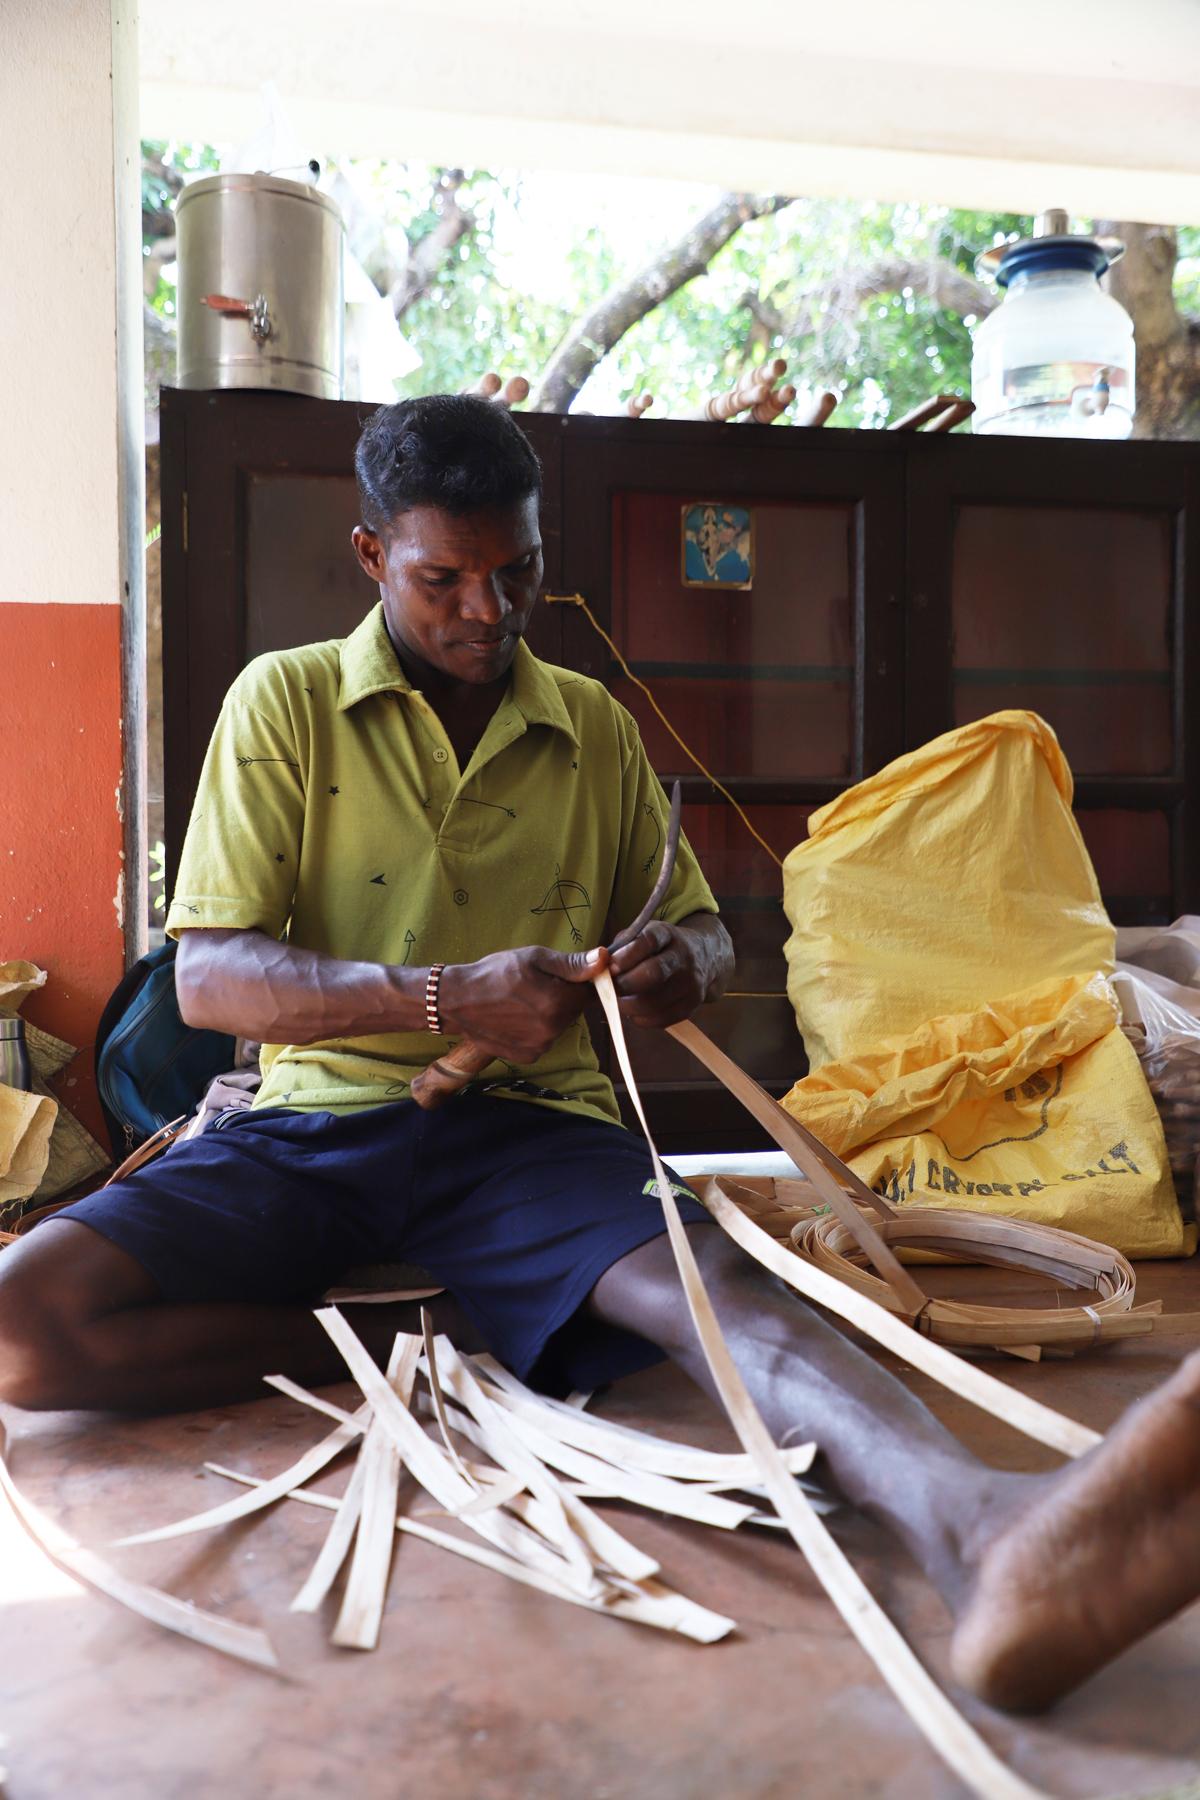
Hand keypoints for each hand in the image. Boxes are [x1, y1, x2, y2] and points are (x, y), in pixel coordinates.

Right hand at [437, 945, 605, 1062]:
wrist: (456, 1000)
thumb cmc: (494, 973)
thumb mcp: (534, 958)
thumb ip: (572, 964)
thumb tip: (605, 960)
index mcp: (558, 1003)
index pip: (588, 992)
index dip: (577, 981)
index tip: (558, 975)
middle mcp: (553, 1030)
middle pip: (573, 1010)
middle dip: (561, 997)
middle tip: (534, 985)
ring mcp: (540, 1046)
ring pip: (558, 1025)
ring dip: (549, 1014)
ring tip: (521, 1000)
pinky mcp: (528, 1056)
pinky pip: (543, 1039)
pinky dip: (535, 1029)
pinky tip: (515, 1017)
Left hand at [607, 919, 711, 1029]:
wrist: (703, 958)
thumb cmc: (660, 948)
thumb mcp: (643, 935)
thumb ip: (621, 947)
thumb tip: (598, 964)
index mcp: (668, 934)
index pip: (648, 941)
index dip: (626, 956)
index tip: (609, 967)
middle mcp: (683, 957)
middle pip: (654, 973)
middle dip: (625, 984)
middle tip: (609, 989)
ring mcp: (691, 983)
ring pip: (655, 1002)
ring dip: (629, 1005)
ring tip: (617, 1001)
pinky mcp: (692, 1006)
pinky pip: (661, 1019)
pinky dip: (641, 1018)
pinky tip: (633, 1011)